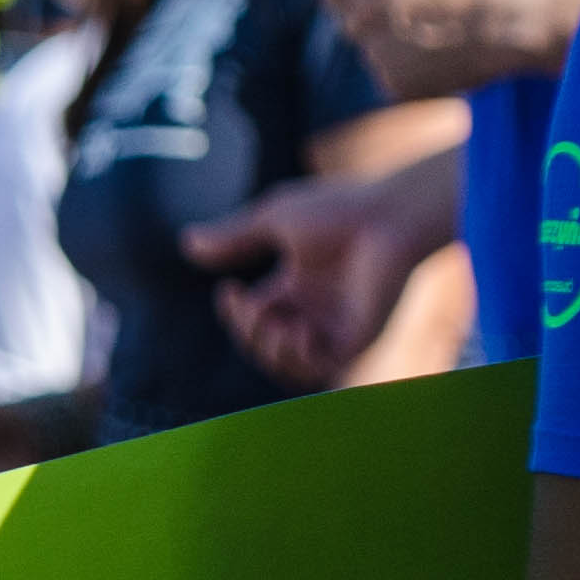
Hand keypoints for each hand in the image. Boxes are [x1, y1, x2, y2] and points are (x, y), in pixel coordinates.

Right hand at [186, 172, 424, 390]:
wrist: (391, 216)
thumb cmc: (340, 210)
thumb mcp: (274, 219)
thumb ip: (234, 236)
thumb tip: (188, 243)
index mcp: (299, 284)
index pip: (256, 316)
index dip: (235, 314)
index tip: (228, 289)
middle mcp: (318, 310)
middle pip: (267, 345)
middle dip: (247, 335)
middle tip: (252, 310)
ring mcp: (338, 326)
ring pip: (292, 365)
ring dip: (270, 352)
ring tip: (274, 326)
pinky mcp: (359, 337)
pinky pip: (322, 369)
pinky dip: (300, 357)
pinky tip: (298, 331)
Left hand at [325, 0, 579, 99]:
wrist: (520, 17)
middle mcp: (365, 19)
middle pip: (351, 23)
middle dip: (370, 18)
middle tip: (405, 16)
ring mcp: (380, 56)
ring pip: (374, 53)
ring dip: (392, 47)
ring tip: (433, 36)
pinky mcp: (398, 87)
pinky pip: (395, 80)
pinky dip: (411, 74)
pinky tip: (441, 59)